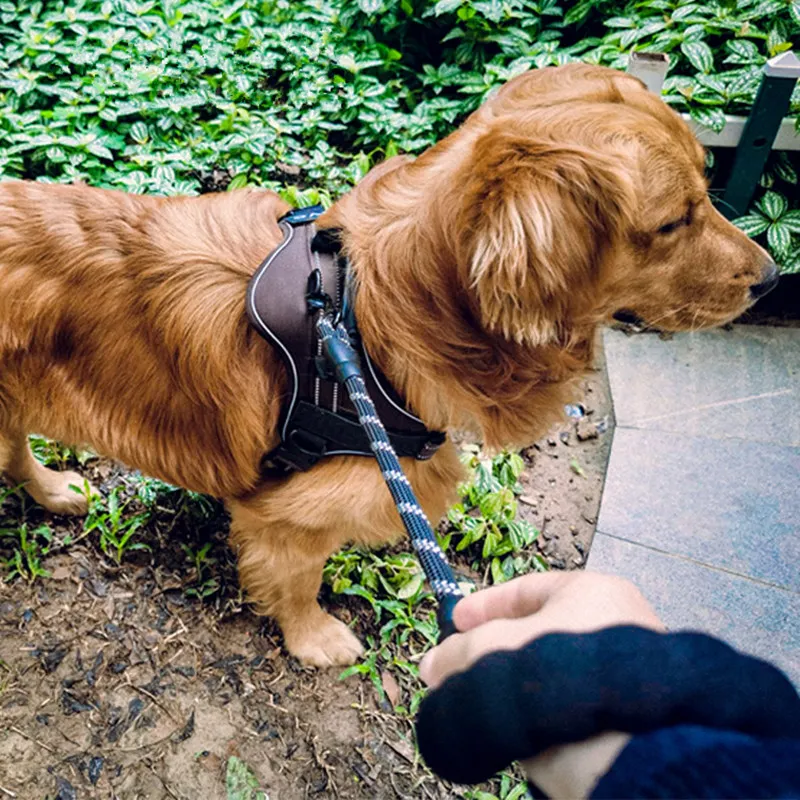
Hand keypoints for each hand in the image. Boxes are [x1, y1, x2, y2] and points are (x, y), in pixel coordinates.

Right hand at [419, 572, 664, 796]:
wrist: (618, 745)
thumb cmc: (554, 670)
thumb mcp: (495, 647)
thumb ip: (460, 649)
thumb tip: (432, 665)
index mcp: (592, 592)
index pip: (526, 589)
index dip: (483, 605)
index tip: (452, 623)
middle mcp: (614, 623)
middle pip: (535, 630)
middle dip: (491, 648)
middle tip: (457, 665)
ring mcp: (618, 669)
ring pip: (546, 668)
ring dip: (508, 679)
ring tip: (473, 696)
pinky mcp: (618, 711)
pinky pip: (564, 699)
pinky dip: (533, 706)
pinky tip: (508, 720)